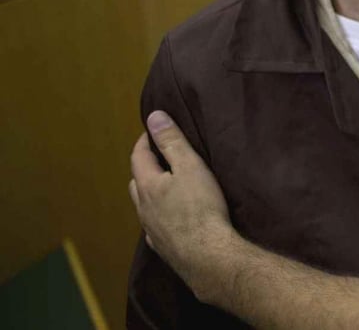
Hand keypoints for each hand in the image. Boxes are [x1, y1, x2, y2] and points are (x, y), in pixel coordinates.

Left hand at [129, 110, 235, 300]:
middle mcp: (143, 208)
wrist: (207, 256)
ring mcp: (151, 229)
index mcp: (148, 185)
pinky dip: (158, 216)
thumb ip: (172, 142)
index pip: (138, 156)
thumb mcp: (190, 167)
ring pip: (143, 206)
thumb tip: (154, 117)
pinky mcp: (163, 247)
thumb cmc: (202, 208)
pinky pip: (154, 226)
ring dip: (150, 192)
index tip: (154, 130)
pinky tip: (168, 219)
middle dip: (145, 166)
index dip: (145, 140)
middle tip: (159, 156)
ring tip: (165, 186)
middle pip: (137, 182)